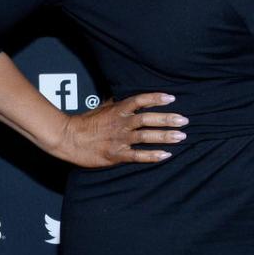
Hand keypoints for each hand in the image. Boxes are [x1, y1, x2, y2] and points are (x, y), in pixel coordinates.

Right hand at [52, 92, 187, 167]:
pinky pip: (137, 155)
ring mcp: (119, 139)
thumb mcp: (104, 107)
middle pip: (147, 118)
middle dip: (167, 119)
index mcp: (118, 110)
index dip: (156, 98)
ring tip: (181, 136)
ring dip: (164, 136)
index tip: (171, 98)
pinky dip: (152, 155)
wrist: (69, 138)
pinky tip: (166, 155)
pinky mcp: (116, 155)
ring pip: (145, 136)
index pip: (140, 100)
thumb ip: (119, 103)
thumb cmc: (86, 122)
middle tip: (184, 120)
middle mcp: (121, 123)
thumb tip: (133, 99)